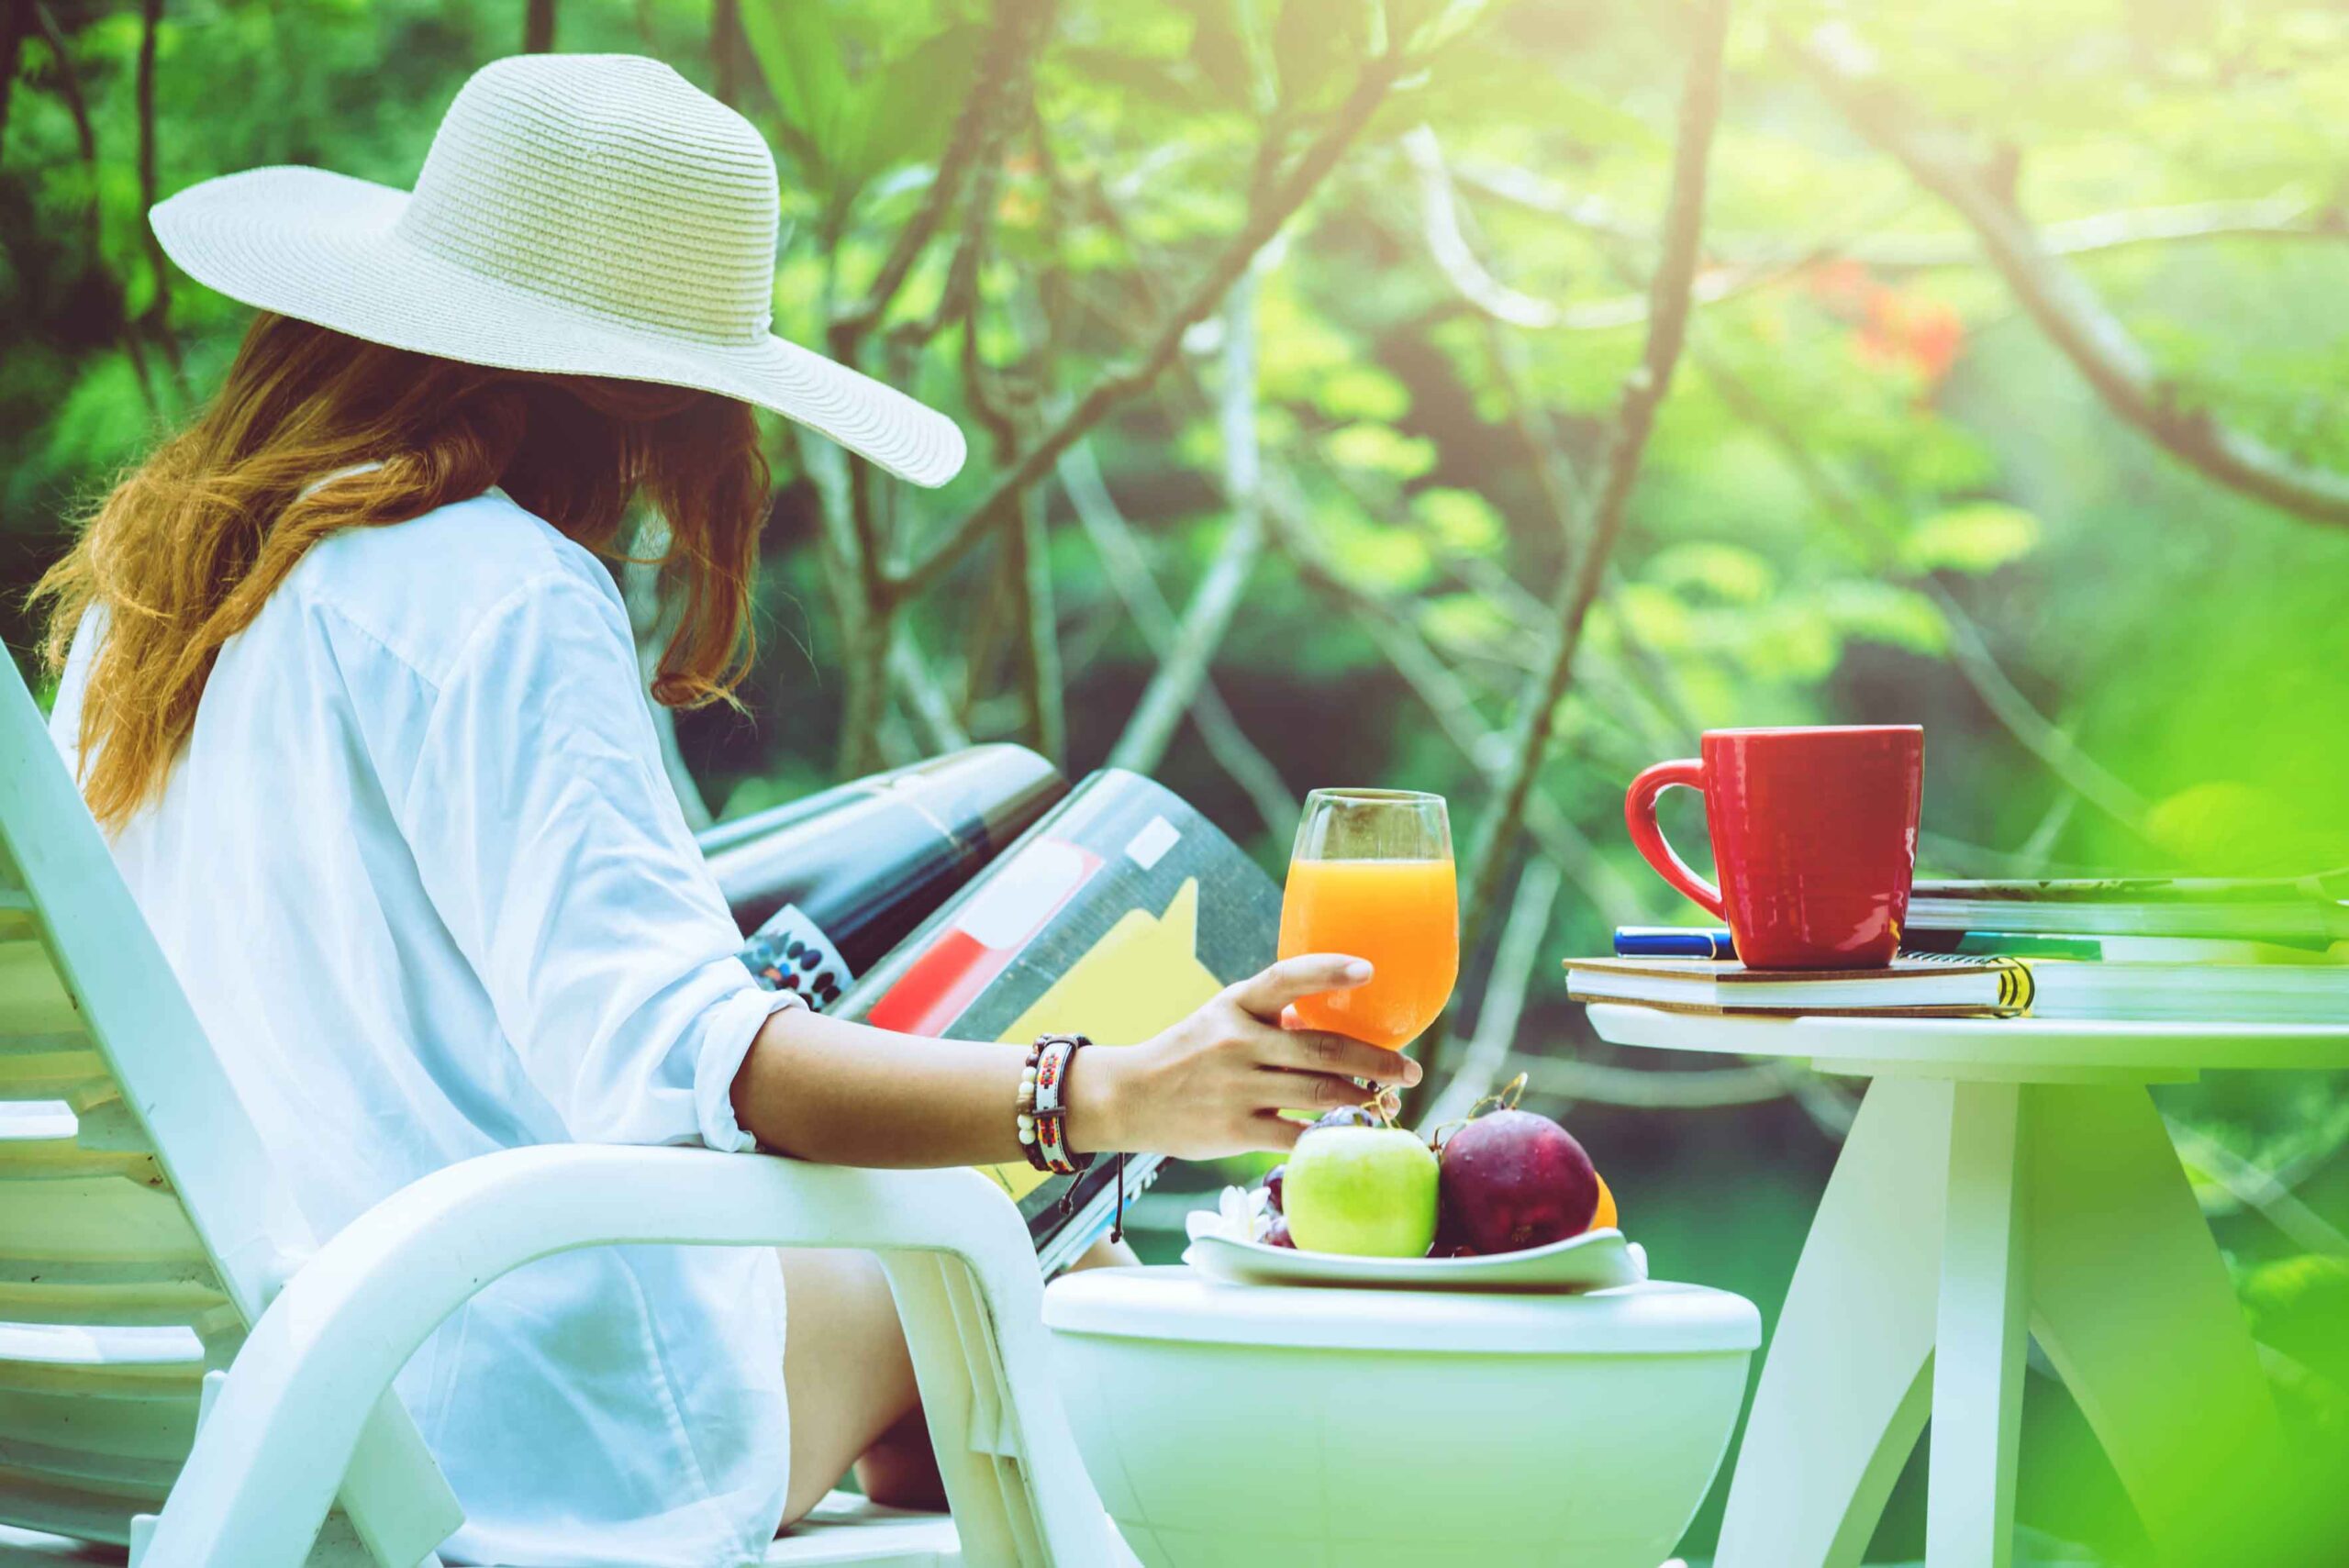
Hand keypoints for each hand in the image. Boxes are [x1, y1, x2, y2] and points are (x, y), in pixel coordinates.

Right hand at [1067, 953, 1419, 1159]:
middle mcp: (1238, 1042)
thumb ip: (1270, 1019)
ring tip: (1387, 1101)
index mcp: (1236, 1004)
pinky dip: (1328, 1133)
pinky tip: (1349, 1132)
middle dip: (1376, 1061)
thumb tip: (1335, 1029)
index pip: (1286, 977)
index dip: (1328, 970)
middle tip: (1411, 1069)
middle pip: (1323, 1049)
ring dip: (1362, 1099)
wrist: (1128, 1098)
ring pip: (1319, 1094)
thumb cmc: (1187, 1053)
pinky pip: (1297, 1134)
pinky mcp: (1236, 1130)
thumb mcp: (1220, 1018)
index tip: (1369, 970)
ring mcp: (1238, 1088)